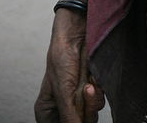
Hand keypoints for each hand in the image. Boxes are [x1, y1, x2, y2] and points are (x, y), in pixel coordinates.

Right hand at [35, 0, 104, 122]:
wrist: (80, 32)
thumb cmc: (63, 55)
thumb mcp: (63, 88)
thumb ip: (68, 115)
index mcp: (48, 111)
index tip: (75, 117)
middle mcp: (63, 108)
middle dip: (84, 111)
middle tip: (85, 90)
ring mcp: (78, 100)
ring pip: (90, 116)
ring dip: (92, 100)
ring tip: (88, 83)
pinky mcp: (92, 91)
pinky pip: (99, 103)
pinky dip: (99, 92)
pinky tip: (93, 79)